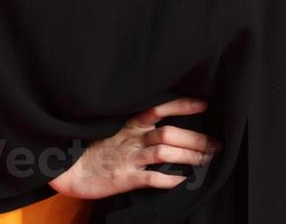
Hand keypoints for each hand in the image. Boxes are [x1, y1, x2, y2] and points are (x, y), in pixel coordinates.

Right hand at [47, 96, 221, 199]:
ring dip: (190, 155)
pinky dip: (170, 178)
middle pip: (169, 132)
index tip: (205, 104)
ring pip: (165, 152)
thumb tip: (161, 125)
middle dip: (196, 138)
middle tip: (217, 143)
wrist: (68, 168)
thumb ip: (134, 127)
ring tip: (208, 159)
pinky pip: (152, 177)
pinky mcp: (125, 177)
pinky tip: (185, 180)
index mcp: (129, 123)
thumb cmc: (91, 149)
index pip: (159, 108)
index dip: (182, 105)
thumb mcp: (112, 129)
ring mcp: (128, 157)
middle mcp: (131, 137)